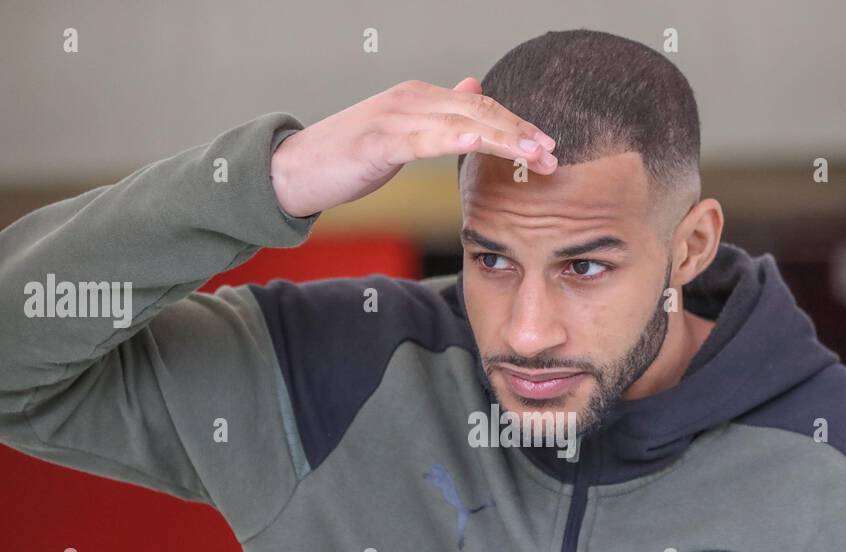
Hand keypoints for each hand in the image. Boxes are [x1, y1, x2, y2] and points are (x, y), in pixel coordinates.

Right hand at [270, 77, 557, 217]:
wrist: (293, 171)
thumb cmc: (345, 158)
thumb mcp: (399, 133)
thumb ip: (438, 114)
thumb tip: (472, 88)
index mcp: (420, 99)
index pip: (480, 107)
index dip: (515, 126)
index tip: (546, 148)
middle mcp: (412, 99)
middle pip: (479, 111)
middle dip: (519, 133)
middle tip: (552, 155)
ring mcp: (395, 117)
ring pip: (461, 123)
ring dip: (501, 139)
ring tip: (532, 154)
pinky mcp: (378, 140)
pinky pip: (423, 139)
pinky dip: (452, 140)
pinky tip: (476, 144)